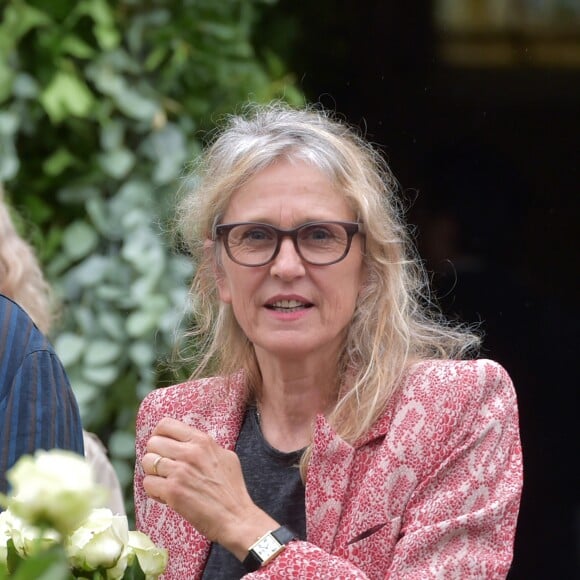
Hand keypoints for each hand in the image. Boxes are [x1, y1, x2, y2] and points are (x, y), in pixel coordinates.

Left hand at [142, 417, 277, 558]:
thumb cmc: (233, 490)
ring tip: (165, 483)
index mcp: (202, 440)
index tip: (163, 446)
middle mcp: (190, 452)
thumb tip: (188, 442)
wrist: (236, 517)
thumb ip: (205, 447)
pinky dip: (154, 491)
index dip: (159, 435)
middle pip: (153, 442)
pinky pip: (148, 484)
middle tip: (164, 468)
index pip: (165, 424)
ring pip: (147, 462)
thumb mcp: (225, 456)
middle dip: (155, 455)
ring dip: (153, 474)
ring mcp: (180, 471)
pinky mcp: (173, 491)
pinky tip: (166, 496)